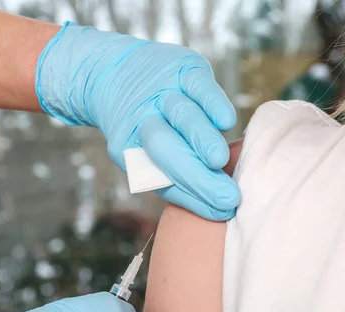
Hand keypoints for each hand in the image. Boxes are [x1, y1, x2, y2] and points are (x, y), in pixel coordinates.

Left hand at [36, 23, 239, 220]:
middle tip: (228, 197)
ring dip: (199, 139)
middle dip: (198, 176)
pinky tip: (225, 121)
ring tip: (218, 159)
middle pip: (169, 151)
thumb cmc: (153, 127)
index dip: (195, 196)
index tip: (224, 211)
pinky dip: (211, 103)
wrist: (116, 71)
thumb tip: (223, 211)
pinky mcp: (181, 68)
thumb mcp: (156, 155)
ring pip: (182, 117)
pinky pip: (197, 86)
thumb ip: (187, 184)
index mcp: (135, 153)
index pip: (165, 179)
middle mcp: (144, 123)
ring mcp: (162, 93)